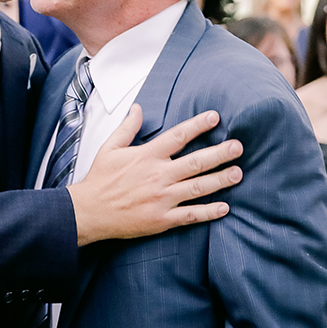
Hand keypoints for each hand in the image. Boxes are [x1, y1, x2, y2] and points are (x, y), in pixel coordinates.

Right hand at [69, 106, 242, 245]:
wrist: (87, 212)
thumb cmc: (100, 179)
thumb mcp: (109, 148)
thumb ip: (128, 128)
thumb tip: (138, 108)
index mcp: (146, 156)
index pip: (177, 136)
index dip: (197, 125)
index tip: (215, 117)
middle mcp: (157, 176)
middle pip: (194, 162)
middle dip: (218, 154)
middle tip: (238, 147)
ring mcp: (161, 199)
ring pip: (197, 188)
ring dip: (219, 180)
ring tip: (238, 173)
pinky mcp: (161, 219)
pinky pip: (189, 215)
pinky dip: (207, 212)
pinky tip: (224, 207)